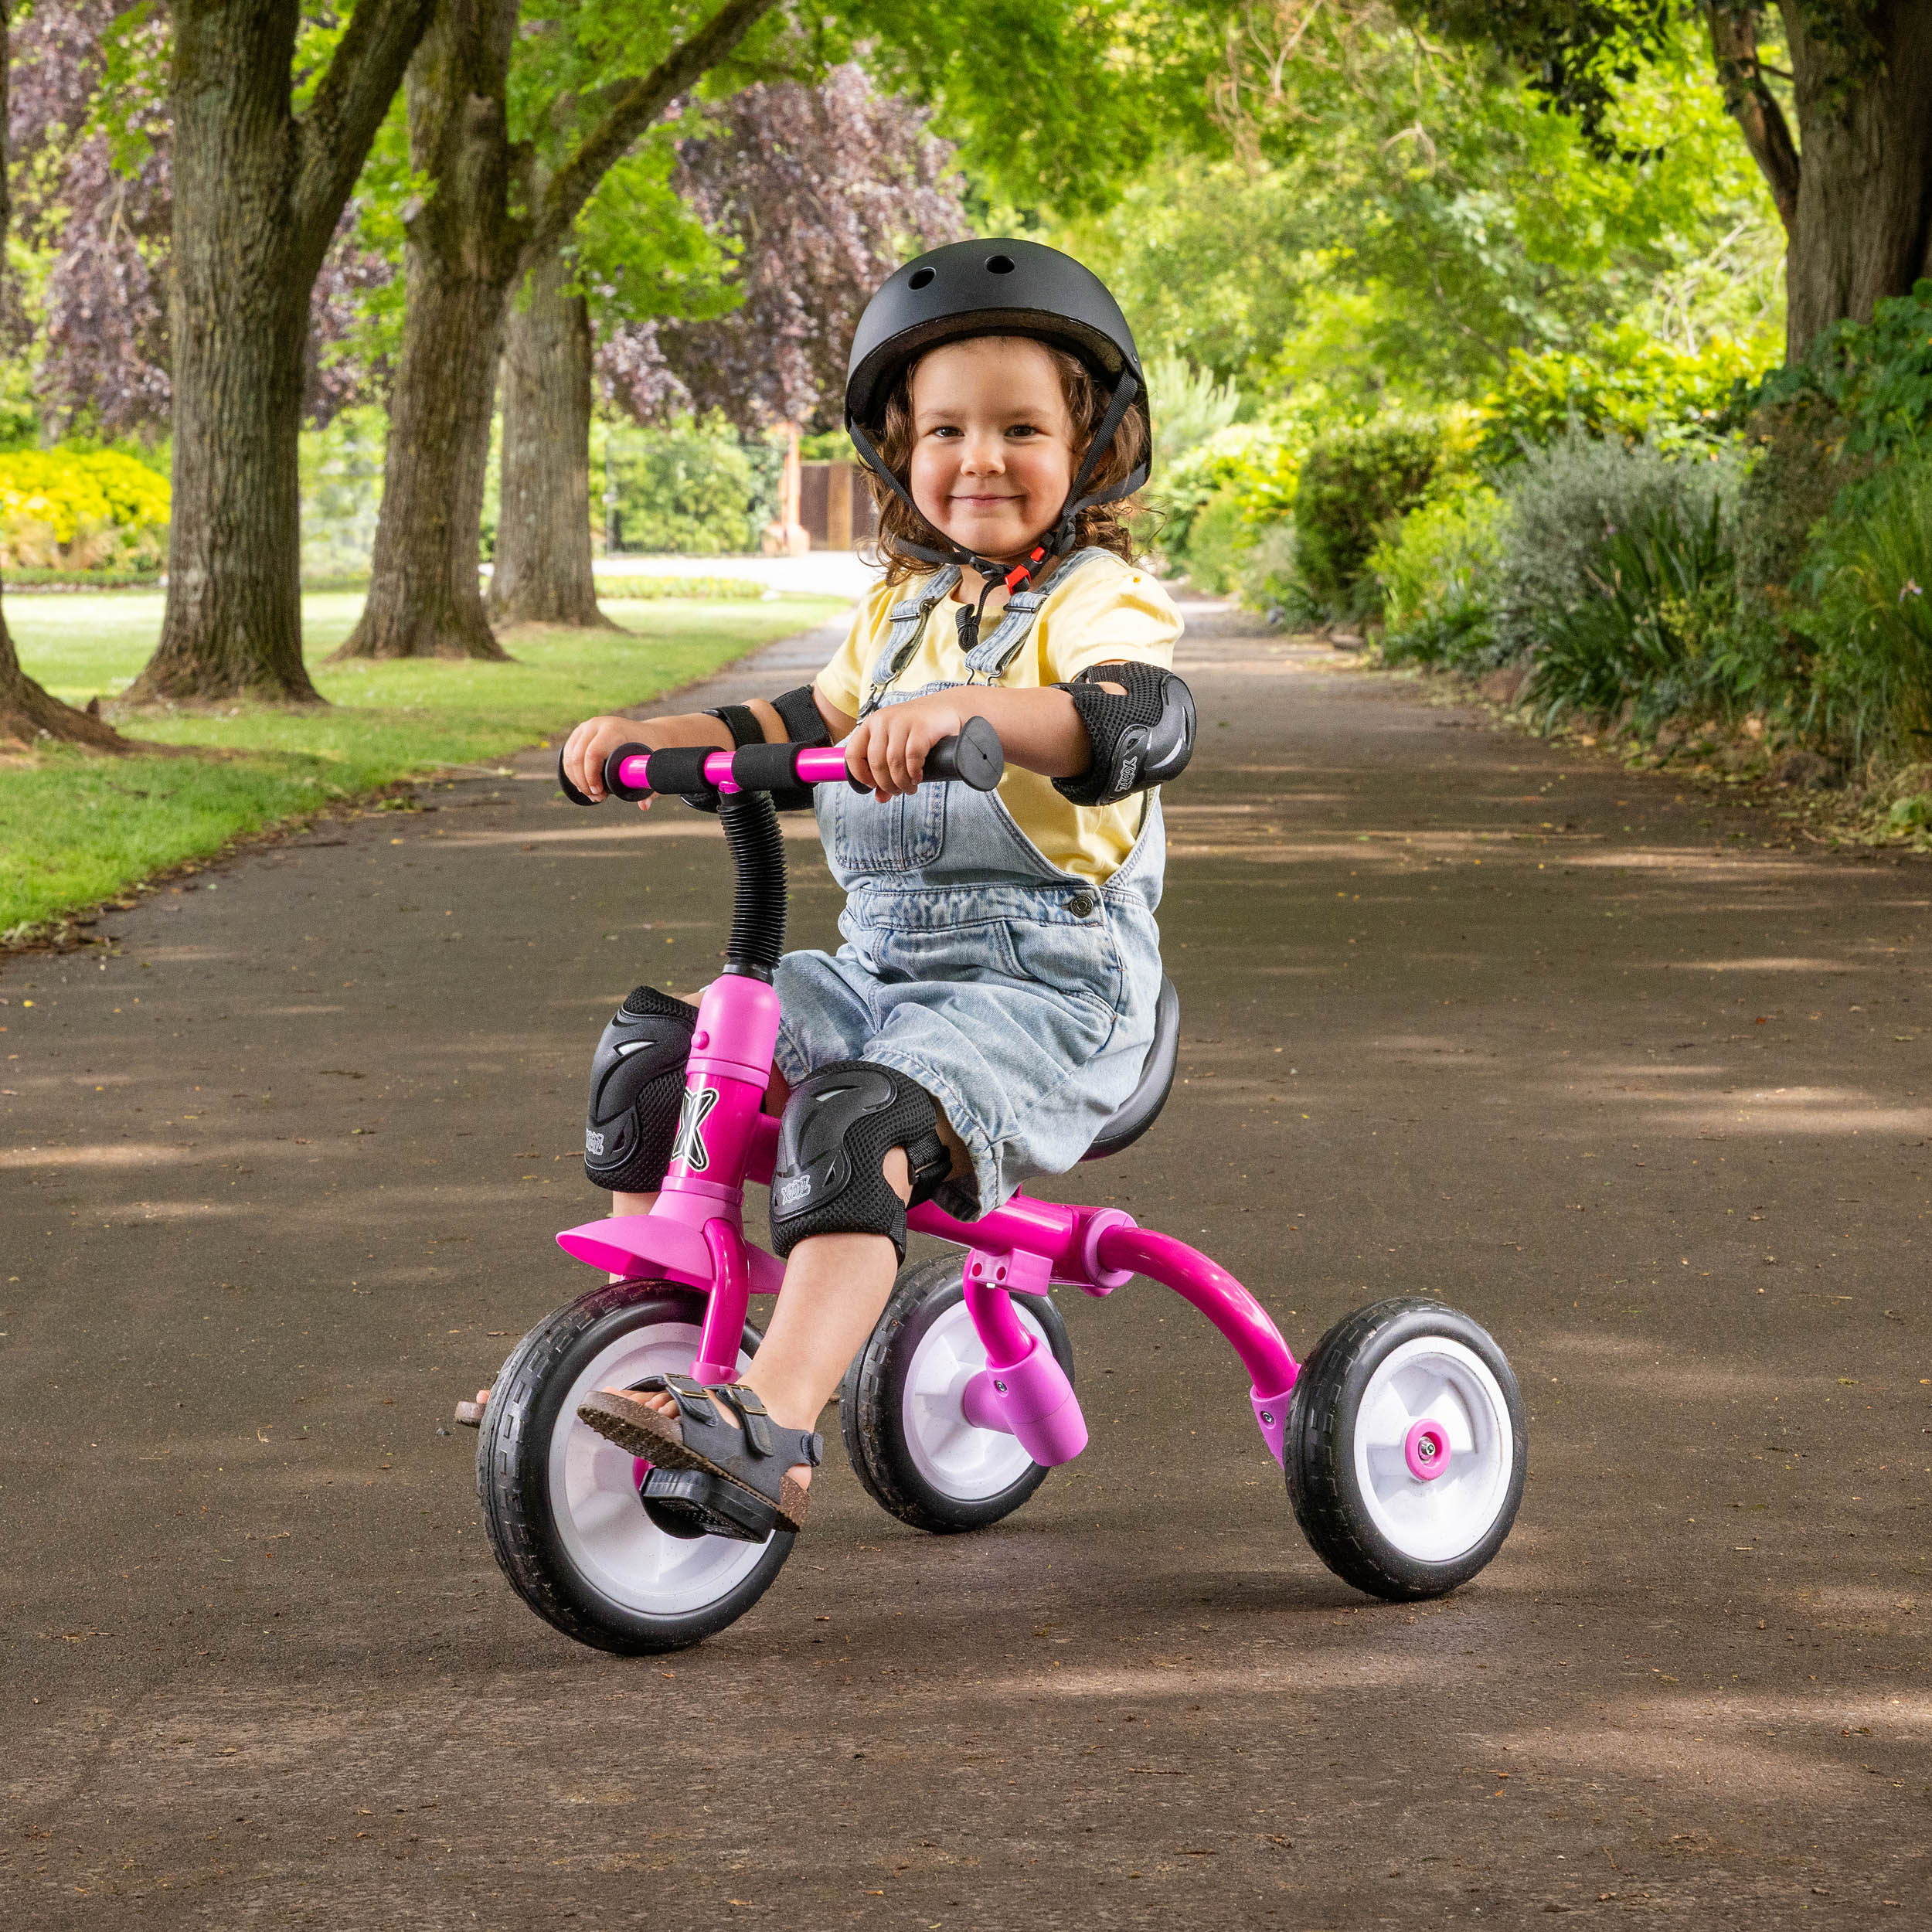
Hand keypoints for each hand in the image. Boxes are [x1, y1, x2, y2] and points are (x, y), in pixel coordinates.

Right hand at [562, 714, 658, 810]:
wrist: (648, 733)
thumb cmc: (652, 748)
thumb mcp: (654, 763)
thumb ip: (651, 783)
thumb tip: (644, 806)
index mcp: (613, 729)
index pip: (592, 754)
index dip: (591, 777)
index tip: (600, 793)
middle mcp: (596, 725)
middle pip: (577, 757)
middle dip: (583, 783)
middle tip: (597, 798)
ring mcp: (585, 728)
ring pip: (569, 758)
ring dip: (577, 780)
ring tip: (594, 795)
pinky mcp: (579, 734)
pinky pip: (567, 756)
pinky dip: (572, 773)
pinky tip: (583, 785)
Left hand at [844, 694, 966, 799]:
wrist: (946, 710)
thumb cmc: (918, 731)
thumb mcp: (897, 747)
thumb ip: (886, 771)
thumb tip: (880, 798)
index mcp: (870, 724)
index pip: (853, 754)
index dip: (860, 775)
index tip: (872, 786)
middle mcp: (882, 720)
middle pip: (875, 762)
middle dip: (886, 784)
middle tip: (897, 791)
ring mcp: (902, 721)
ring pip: (893, 762)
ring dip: (901, 782)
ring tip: (909, 788)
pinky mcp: (921, 726)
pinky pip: (912, 757)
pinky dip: (914, 773)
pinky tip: (918, 777)